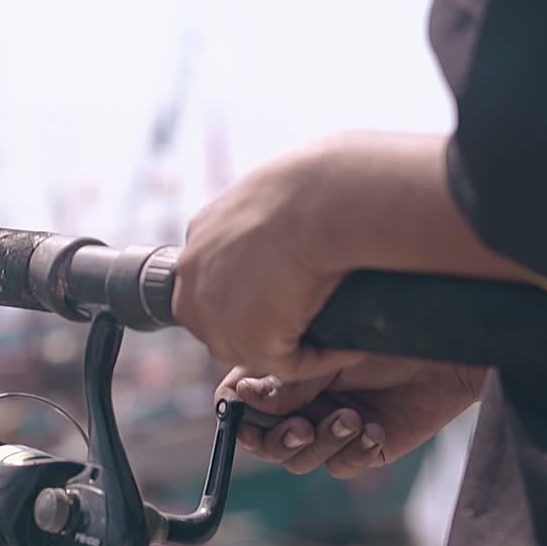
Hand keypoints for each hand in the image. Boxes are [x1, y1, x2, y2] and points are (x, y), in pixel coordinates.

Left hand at [171, 132, 526, 382]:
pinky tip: (352, 344)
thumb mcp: (283, 190)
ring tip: (337, 332)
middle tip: (313, 319)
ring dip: (292, 345)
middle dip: (260, 327)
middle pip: (217, 322)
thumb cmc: (322, 181)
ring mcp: (213, 311)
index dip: (247, 295)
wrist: (328, 197)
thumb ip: (274, 215)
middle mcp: (194, 273)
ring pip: (250, 347)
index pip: (210, 281)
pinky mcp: (249, 340)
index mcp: (202, 233)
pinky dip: (322, 359)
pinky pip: (288, 364)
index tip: (289, 291)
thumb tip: (303, 222)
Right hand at [216, 357, 484, 478]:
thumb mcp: (328, 351)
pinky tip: (375, 429)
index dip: (236, 416)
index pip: (240, 404)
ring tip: (352, 419)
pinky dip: (354, 452)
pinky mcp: (363, 449)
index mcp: (282, 375)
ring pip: (300, 460)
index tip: (244, 421)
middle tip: (302, 428)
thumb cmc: (384, 334)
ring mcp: (329, 428)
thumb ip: (287, 381)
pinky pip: (341, 467)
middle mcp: (300, 404)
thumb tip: (242, 397)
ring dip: (322, 443)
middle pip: (265, 442)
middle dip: (279, 441)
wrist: (447, 349)